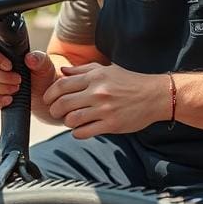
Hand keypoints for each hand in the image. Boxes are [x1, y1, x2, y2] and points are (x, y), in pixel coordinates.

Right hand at [0, 38, 57, 110]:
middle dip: (1, 77)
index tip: (10, 66)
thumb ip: (39, 59)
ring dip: (1, 89)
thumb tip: (30, 58)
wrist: (39, 94)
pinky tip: (8, 100)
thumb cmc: (38, 74)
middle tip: (18, 80)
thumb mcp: (44, 66)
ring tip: (15, 90)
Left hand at [43, 62, 167, 138]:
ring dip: (66, 122)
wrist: (155, 96)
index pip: (62, 85)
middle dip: (54, 110)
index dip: (50, 94)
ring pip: (72, 119)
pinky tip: (80, 129)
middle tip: (55, 112)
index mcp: (95, 77)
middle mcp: (98, 92)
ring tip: (69, 121)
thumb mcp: (107, 70)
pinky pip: (84, 132)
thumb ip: (83, 70)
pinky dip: (77, 133)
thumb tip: (62, 71)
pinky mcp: (111, 125)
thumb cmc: (130, 82)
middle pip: (63, 103)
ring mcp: (105, 109)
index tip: (47, 100)